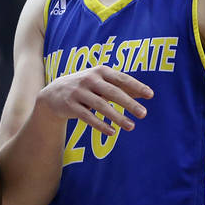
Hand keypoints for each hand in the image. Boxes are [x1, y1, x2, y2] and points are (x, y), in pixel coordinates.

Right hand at [37, 66, 152, 134]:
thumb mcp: (102, 82)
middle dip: (128, 103)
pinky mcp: (70, 105)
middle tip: (143, 114)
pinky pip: (87, 116)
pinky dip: (100, 124)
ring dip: (117, 117)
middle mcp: (89, 79)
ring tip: (131, 127)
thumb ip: (122, 87)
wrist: (54, 93)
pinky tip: (112, 132)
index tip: (150, 95)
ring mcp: (78, 92)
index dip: (136, 86)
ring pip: (100, 105)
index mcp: (100, 71)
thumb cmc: (86, 87)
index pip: (121, 78)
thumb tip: (147, 94)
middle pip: (112, 92)